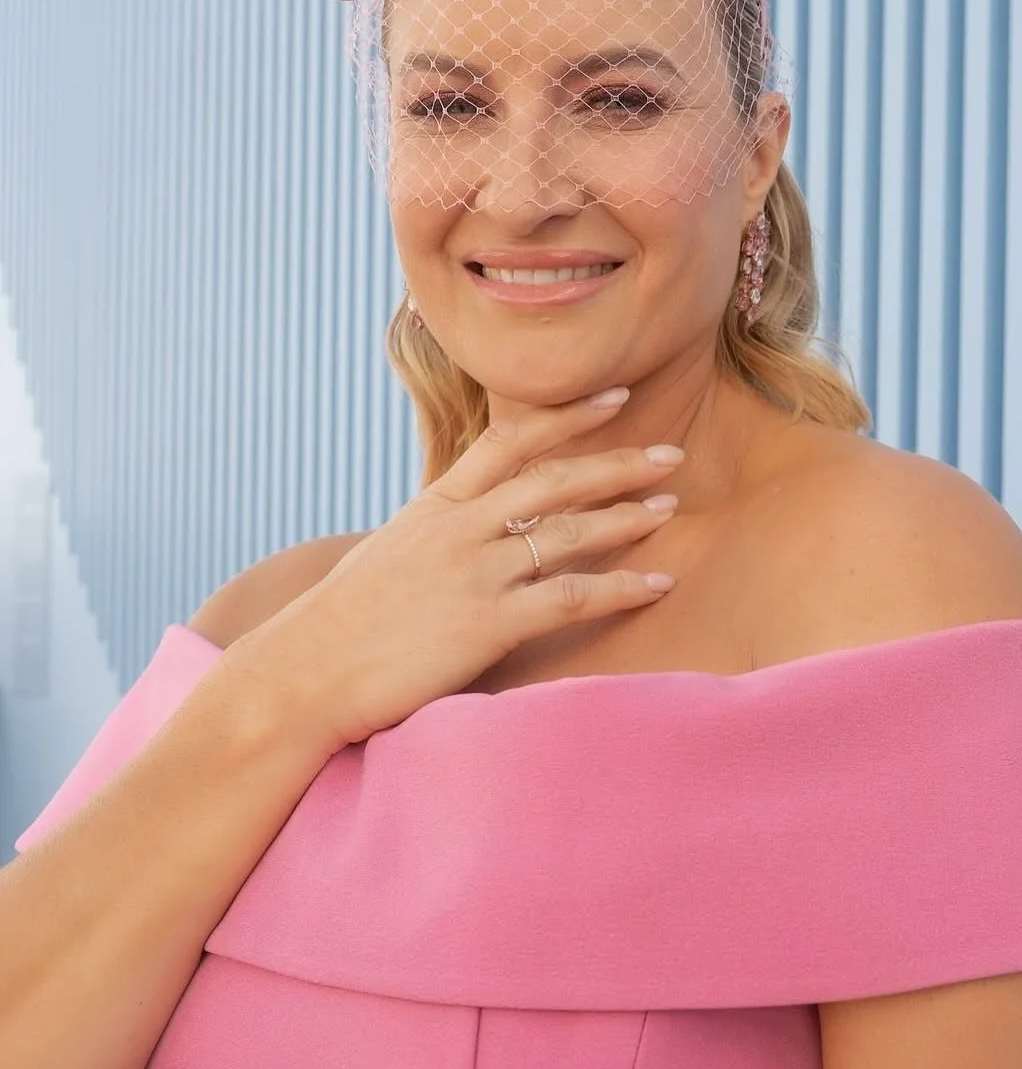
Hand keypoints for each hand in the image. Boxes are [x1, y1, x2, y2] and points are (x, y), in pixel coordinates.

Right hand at [228, 388, 682, 754]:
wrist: (303, 671)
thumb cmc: (341, 622)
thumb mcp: (387, 555)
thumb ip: (436, 534)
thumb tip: (468, 526)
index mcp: (435, 506)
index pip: (509, 441)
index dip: (566, 416)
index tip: (612, 396)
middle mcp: (460, 528)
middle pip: (553, 478)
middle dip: (616, 462)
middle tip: (669, 453)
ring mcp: (475, 573)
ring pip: (568, 531)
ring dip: (626, 517)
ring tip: (670, 506)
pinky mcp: (487, 623)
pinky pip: (570, 596)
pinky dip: (620, 587)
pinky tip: (657, 583)